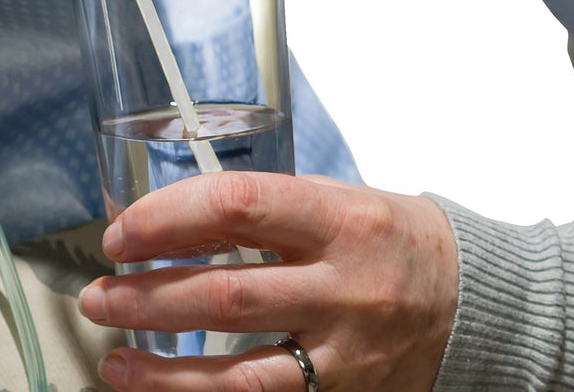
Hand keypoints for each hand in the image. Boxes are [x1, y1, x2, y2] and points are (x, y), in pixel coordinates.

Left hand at [78, 173, 458, 390]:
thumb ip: (273, 209)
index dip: (167, 218)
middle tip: (98, 294)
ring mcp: (345, 351)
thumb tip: (177, 217)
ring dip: (163, 372)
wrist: (474, 301)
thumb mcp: (345, 198)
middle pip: (226, 293)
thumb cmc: (396, 238)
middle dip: (147, 296)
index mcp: (341, 217)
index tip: (123, 231)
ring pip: (238, 374)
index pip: (237, 206)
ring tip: (113, 360)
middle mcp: (344, 285)